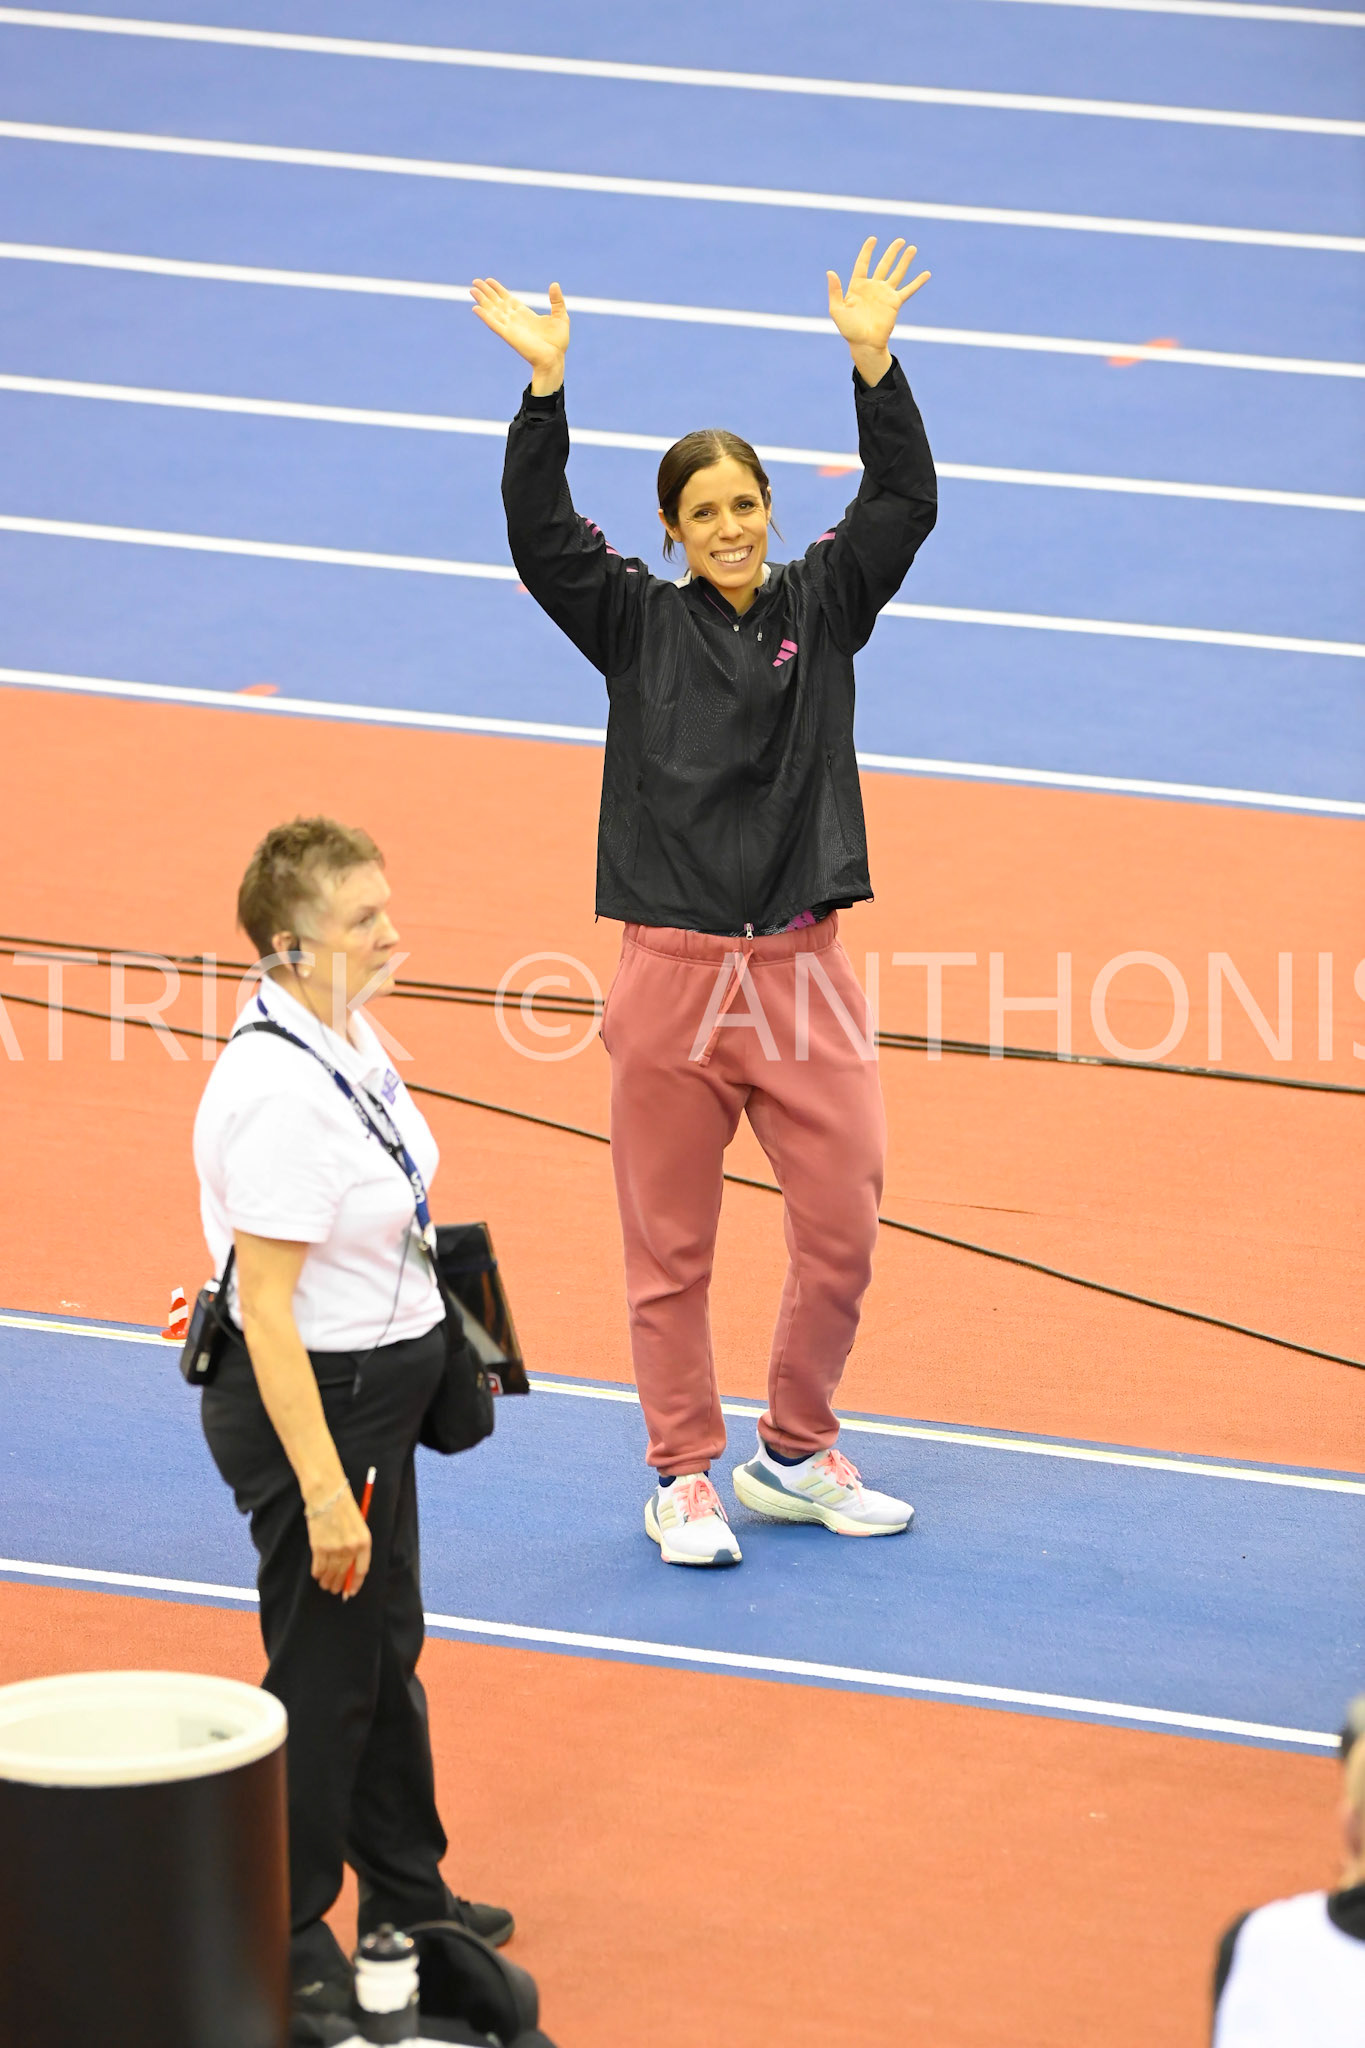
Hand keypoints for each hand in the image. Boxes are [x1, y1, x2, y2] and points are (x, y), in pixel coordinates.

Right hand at [306, 1486, 371, 1598]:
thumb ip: (356, 1545)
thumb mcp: (358, 1526)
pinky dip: (317, 1573)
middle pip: (344, 1574)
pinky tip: (317, 1575)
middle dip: (339, 1584)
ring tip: (325, 1585)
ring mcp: (335, 1549)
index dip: (355, 1583)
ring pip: (330, 1573)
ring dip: (327, 1581)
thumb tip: (349, 1567)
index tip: (350, 1591)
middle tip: (335, 1590)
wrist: (327, 1495)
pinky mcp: (319, 1548)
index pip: (361, 1570)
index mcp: (365, 1542)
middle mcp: (351, 1548)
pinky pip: (318, 1567)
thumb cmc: (343, 1507)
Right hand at [471, 277, 568, 393]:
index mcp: (525, 314)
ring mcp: (510, 327)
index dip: (498, 289)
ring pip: (492, 310)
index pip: (508, 298)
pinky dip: (484, 316)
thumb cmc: (558, 342)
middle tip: (475, 281)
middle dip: (486, 292)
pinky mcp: (508, 335)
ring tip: (472, 290)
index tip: (488, 280)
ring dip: (482, 300)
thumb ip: (556, 300)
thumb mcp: (561, 316)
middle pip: (497, 302)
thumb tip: (554, 284)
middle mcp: (515, 319)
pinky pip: (493, 323)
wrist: (554, 358)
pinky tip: (475, 308)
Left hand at [826, 238, 929, 381]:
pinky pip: (908, 290)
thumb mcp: (837, 309)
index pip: (863, 263)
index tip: (873, 239)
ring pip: (897, 273)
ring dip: (905, 261)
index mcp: (858, 286)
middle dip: (892, 252)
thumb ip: (834, 291)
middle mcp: (873, 287)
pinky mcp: (895, 303)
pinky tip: (926, 273)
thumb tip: (830, 272)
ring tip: (912, 248)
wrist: (865, 344)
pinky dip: (918, 282)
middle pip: (884, 264)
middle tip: (900, 240)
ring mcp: (885, 294)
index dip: (867, 251)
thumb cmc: (849, 329)